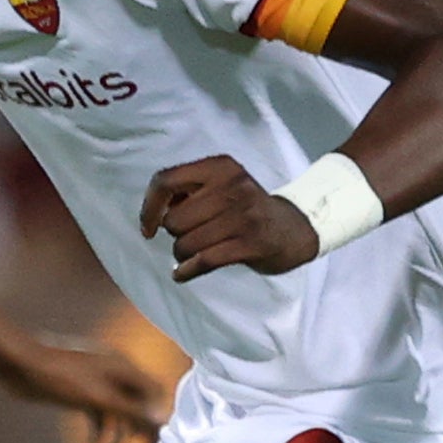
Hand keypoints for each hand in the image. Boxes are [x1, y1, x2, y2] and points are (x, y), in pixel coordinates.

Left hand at [0, 334, 167, 442]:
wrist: (18, 365)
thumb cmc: (59, 376)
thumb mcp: (99, 398)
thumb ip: (131, 410)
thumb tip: (161, 421)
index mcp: (123, 366)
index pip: (154, 391)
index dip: (159, 414)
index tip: (159, 440)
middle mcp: (113, 371)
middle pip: (137, 402)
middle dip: (138, 428)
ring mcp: (96, 381)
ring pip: (116, 410)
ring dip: (115, 431)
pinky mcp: (79, 390)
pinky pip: (98, 411)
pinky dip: (98, 427)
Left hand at [139, 155, 320, 281]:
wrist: (294, 229)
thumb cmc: (247, 209)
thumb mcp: (223, 186)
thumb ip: (189, 191)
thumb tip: (154, 213)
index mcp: (220, 167)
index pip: (166, 180)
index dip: (149, 207)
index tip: (148, 227)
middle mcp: (232, 186)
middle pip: (174, 219)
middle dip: (174, 235)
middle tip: (189, 238)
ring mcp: (243, 216)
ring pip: (186, 242)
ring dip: (182, 254)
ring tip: (194, 254)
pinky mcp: (251, 243)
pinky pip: (204, 260)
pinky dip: (187, 271)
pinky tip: (182, 274)